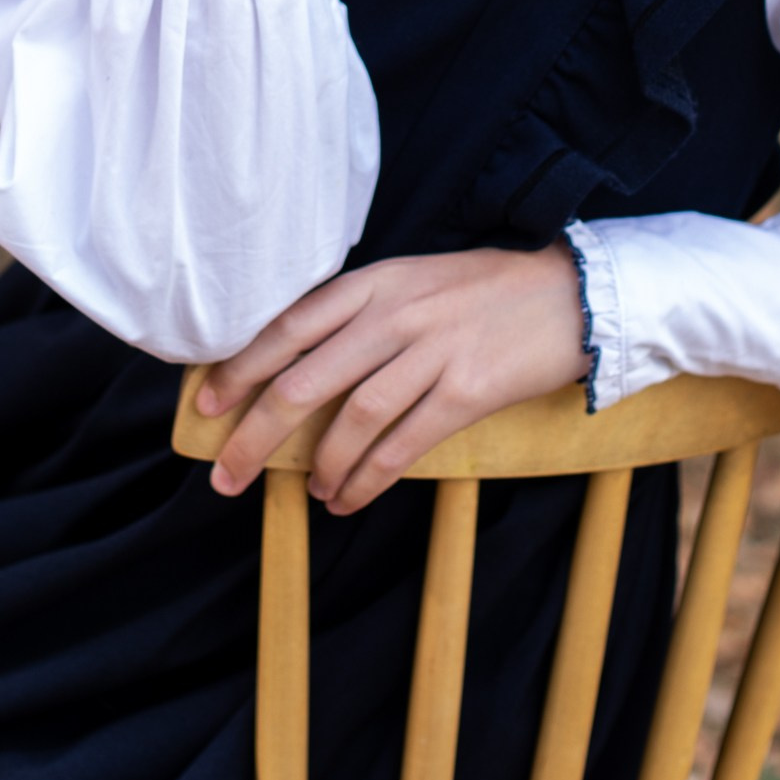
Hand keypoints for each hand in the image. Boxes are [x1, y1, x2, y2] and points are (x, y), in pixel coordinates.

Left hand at [198, 245, 588, 514]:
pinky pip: (403, 443)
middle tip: (226, 474)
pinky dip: (367, 478)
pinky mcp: (467, 390)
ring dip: (321, 464)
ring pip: (353, 416)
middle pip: (306, 378)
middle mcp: (396, 312)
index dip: (242, 366)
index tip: (207, 404)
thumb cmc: (486, 292)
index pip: (290, 326)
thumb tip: (300, 364)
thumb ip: (364, 313)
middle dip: (257, 432)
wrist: (573, 294)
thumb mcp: (416, 281)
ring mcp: (432, 350)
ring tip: (308, 491)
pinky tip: (348, 497)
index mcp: (376, 281)